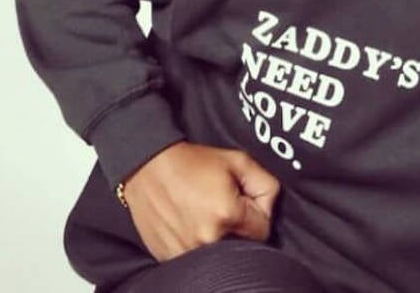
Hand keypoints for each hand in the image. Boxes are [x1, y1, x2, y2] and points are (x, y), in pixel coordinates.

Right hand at [120, 141, 279, 261]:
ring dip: (219, 238)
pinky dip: (198, 246)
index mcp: (227, 215)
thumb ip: (265, 184)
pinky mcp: (170, 259)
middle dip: (239, 228)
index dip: (258, 214)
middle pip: (242, 245)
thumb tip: (270, 207)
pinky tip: (190, 224)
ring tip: (205, 215)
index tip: (244, 201)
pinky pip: (196, 259)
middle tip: (223, 207)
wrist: (149, 168)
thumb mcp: (238, 160)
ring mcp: (186, 253)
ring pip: (219, 254)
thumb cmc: (193, 162)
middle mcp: (207, 240)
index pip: (263, 230)